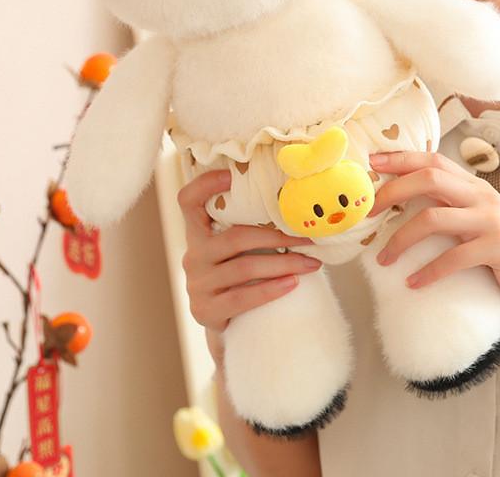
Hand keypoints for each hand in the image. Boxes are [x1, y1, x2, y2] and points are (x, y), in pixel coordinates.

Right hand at [177, 170, 321, 348]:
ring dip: (283, 264)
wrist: (227, 323)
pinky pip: (241, 297)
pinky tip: (293, 284)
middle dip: (278, 237)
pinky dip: (270, 289)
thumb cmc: (239, 275)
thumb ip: (248, 226)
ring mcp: (197, 284)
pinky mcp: (206, 310)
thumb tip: (298, 206)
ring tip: (311, 263)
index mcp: (198, 232)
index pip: (188, 201)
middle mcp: (193, 255)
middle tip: (309, 239)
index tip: (231, 176)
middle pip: (236, 238)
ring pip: (244, 268)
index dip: (205, 185)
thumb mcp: (235, 249)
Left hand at [368, 151, 499, 323]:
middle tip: (367, 212)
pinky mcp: (497, 249)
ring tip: (383, 260)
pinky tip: (413, 283)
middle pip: (429, 179)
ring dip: (401, 240)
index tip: (371, 164)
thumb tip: (400, 202)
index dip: (400, 159)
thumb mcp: (474, 221)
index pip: (432, 160)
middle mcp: (482, 196)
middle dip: (392, 191)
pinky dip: (428, 271)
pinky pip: (452, 258)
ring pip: (433, 218)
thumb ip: (448, 206)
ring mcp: (491, 221)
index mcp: (473, 186)